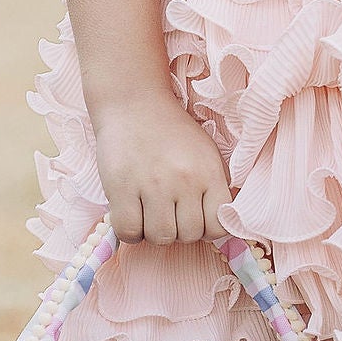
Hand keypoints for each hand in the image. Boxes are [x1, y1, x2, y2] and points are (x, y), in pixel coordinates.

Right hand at [91, 91, 235, 246]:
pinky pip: (129, 231)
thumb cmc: (172, 131)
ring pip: (160, 237)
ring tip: (150, 214)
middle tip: (169, 214)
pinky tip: (132, 215)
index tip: (195, 218)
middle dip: (179, 231)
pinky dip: (131, 232)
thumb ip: (215, 187)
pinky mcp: (122, 188)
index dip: (207, 229)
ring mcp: (153, 185)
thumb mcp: (206, 153)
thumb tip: (217, 223)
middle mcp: (185, 180)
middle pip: (189, 235)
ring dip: (154, 233)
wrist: (133, 102)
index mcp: (209, 172)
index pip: (219, 226)